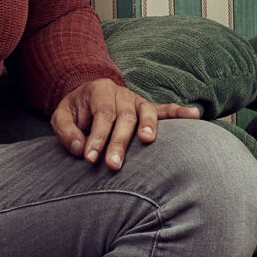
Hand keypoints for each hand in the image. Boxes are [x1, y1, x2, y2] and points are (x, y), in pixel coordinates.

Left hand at [49, 78, 203, 169]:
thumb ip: (66, 131)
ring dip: (149, 126)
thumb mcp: (61, 116)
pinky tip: (195, 115)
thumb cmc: (77, 111)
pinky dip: (181, 112)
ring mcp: (138, 101)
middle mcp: (122, 94)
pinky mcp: (149, 109)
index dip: (97, 137)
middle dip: (119, 142)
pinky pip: (166, 109)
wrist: (89, 95)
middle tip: (113, 165)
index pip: (101, 115)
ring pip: (146, 112)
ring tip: (147, 140)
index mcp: (99, 91)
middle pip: (124, 117)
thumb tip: (79, 148)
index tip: (90, 158)